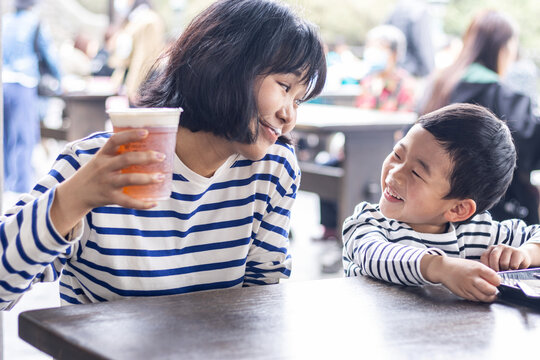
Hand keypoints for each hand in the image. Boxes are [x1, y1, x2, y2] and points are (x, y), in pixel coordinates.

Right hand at [51, 129, 165, 235]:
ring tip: (161, 177)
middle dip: (146, 157)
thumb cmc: (94, 173)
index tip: (146, 132)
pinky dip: (142, 204)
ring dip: (147, 178)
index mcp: (103, 154)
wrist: (75, 194)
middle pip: (126, 159)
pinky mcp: (109, 197)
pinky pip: (127, 201)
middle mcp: (104, 167)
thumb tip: (145, 143)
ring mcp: (107, 182)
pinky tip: (154, 203)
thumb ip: (117, 152)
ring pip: (129, 179)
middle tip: (161, 156)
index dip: (131, 135)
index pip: (115, 140)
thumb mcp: (101, 159)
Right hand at [421, 254, 499, 301]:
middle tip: (494, 290)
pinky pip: (475, 299)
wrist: (444, 269)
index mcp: (477, 268)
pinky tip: (478, 293)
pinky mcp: (463, 293)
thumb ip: (486, 272)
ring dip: (488, 297)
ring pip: (483, 297)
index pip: (495, 279)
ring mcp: (467, 287)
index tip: (497, 282)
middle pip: (491, 290)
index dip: (498, 281)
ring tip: (488, 294)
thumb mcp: (474, 264)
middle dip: (494, 291)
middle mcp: (472, 278)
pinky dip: (479, 298)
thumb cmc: (460, 266)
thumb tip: (497, 281)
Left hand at [480, 244, 530, 271]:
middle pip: (493, 257)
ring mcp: (509, 248)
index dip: (486, 266)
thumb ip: (491, 266)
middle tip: (498, 275)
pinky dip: (513, 269)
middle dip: (495, 268)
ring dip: (505, 270)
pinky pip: (513, 265)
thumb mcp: (497, 263)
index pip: (484, 256)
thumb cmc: (507, 263)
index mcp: (492, 248)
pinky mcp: (518, 252)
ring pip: (503, 262)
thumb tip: (488, 275)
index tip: (490, 273)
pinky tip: (514, 268)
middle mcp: (499, 246)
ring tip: (507, 270)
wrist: (523, 258)